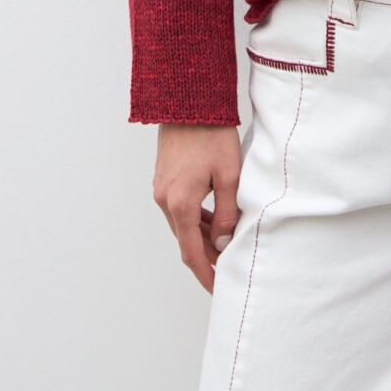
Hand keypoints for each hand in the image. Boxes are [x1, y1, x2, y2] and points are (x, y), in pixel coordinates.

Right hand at [154, 124, 241, 292]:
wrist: (188, 102)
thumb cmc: (212, 135)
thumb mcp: (228, 175)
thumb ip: (227, 213)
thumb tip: (225, 243)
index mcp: (181, 203)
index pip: (192, 253)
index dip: (206, 274)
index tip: (218, 288)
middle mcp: (164, 200)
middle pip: (187, 241)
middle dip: (207, 256)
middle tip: (229, 266)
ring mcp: (161, 189)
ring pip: (183, 225)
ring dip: (202, 236)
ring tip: (226, 243)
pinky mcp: (163, 179)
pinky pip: (179, 209)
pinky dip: (195, 219)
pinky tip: (213, 219)